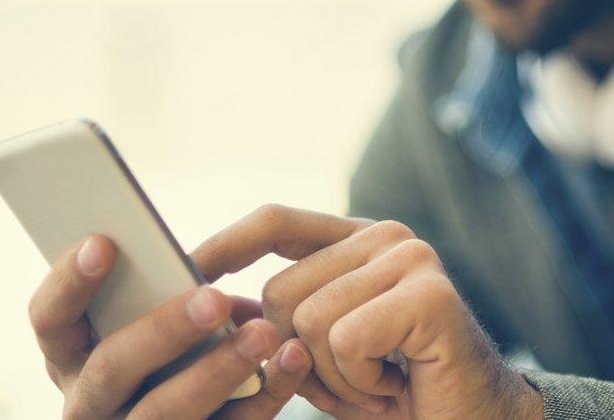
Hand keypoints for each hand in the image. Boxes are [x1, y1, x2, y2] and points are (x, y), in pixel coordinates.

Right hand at [28, 234, 312, 418]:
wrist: (204, 408)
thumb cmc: (174, 349)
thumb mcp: (151, 324)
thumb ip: (162, 296)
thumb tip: (204, 274)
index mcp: (73, 357)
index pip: (51, 321)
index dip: (69, 283)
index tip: (104, 242)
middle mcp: (90, 403)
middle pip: (110, 368)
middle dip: (162, 331)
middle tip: (215, 298)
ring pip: (164, 412)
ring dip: (217, 370)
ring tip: (264, 334)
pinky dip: (266, 394)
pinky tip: (293, 359)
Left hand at [192, 205, 542, 418]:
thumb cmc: (392, 391)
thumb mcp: (320, 354)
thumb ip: (277, 322)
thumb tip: (210, 303)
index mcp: (359, 241)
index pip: (276, 222)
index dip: (225, 245)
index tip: (184, 271)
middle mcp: (388, 237)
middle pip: (279, 290)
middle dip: (300, 357)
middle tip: (356, 376)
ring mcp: (412, 259)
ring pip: (308, 321)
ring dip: (334, 377)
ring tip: (379, 381)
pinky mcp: (429, 295)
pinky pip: (344, 340)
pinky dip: (359, 382)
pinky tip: (396, 384)